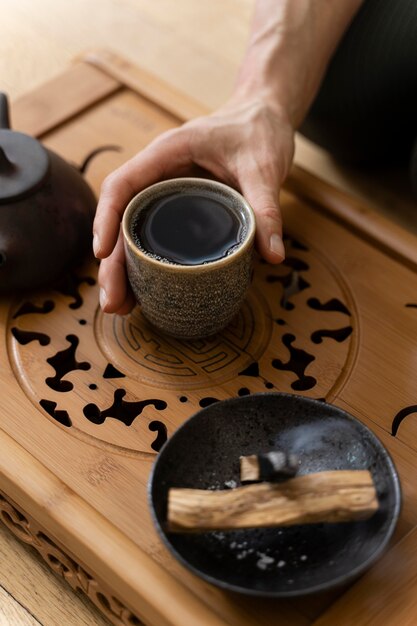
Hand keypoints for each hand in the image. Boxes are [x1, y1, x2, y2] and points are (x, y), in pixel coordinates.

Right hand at [93, 97, 294, 313]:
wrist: (264, 116)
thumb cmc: (257, 130)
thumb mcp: (264, 167)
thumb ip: (266, 208)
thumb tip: (274, 256)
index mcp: (167, 153)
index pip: (123, 185)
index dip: (107, 218)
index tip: (102, 254)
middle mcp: (158, 174)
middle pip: (121, 218)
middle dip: (112, 262)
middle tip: (114, 302)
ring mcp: (165, 192)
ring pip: (133, 231)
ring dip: (124, 268)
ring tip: (123, 306)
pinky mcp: (179, 207)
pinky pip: (153, 234)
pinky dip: (145, 262)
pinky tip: (145, 290)